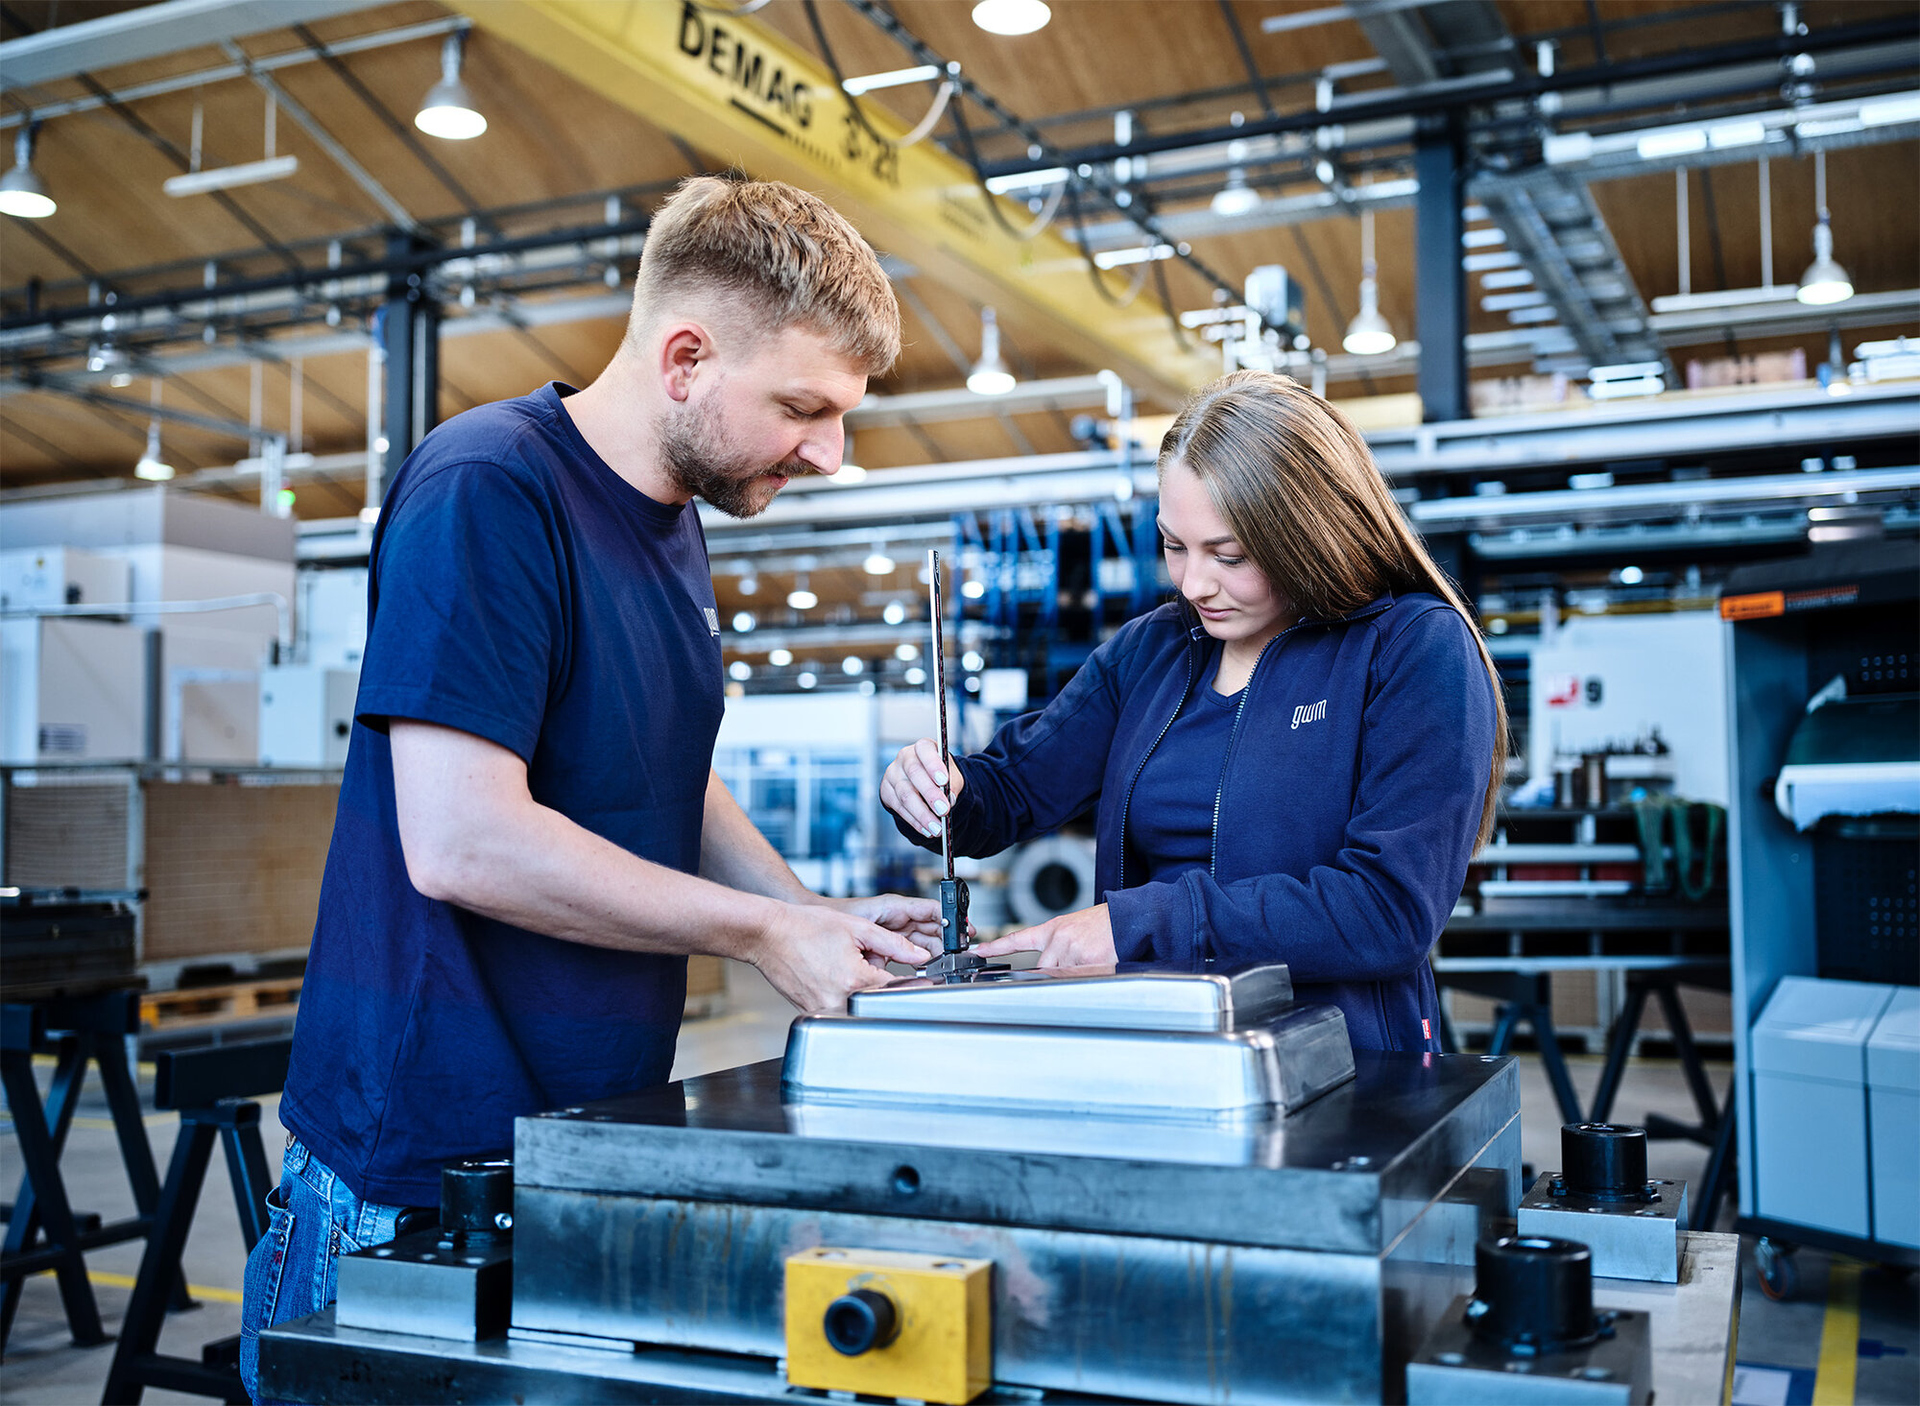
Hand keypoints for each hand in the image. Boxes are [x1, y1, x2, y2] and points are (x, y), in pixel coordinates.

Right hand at [750, 902, 932, 1011]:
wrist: (768, 935)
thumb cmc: (805, 927)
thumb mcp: (858, 928)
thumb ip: (894, 943)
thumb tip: (921, 954)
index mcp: (855, 980)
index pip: (897, 990)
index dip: (910, 983)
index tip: (919, 982)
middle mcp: (840, 1001)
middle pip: (878, 1001)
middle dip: (882, 985)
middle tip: (868, 966)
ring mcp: (824, 1010)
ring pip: (859, 1008)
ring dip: (861, 992)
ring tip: (844, 968)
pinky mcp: (813, 1013)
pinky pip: (839, 1010)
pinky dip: (843, 996)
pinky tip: (831, 975)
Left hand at [819, 892, 944, 959]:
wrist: (816, 930)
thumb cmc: (836, 918)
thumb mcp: (867, 928)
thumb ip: (894, 943)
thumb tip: (919, 957)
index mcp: (896, 906)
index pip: (932, 909)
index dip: (951, 918)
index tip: (965, 928)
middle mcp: (898, 917)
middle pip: (932, 927)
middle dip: (946, 939)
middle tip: (956, 953)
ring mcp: (894, 932)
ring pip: (923, 942)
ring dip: (933, 952)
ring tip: (941, 963)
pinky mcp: (888, 946)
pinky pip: (909, 953)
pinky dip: (916, 961)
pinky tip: (922, 968)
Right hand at [881, 739, 964, 839]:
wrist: (924, 782)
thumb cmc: (939, 775)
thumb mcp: (951, 775)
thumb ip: (953, 784)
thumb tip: (949, 799)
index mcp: (923, 748)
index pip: (925, 749)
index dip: (933, 764)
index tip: (944, 780)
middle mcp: (905, 758)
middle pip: (914, 774)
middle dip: (930, 794)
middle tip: (944, 810)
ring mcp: (892, 775)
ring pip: (905, 795)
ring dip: (923, 814)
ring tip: (937, 828)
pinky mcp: (886, 792)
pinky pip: (899, 808)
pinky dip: (915, 821)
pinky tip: (926, 829)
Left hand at [974, 903, 1116, 968]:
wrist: (1127, 919)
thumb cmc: (1103, 925)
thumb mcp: (1074, 928)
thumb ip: (1058, 946)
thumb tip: (1050, 968)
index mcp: (1053, 929)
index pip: (1017, 939)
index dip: (996, 947)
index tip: (978, 952)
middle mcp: (1058, 939)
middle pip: (1041, 968)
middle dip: (1055, 971)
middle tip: (1076, 960)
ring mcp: (1070, 950)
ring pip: (1060, 976)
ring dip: (1074, 974)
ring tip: (1091, 957)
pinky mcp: (1084, 961)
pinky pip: (1078, 978)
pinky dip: (1087, 976)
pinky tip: (1098, 962)